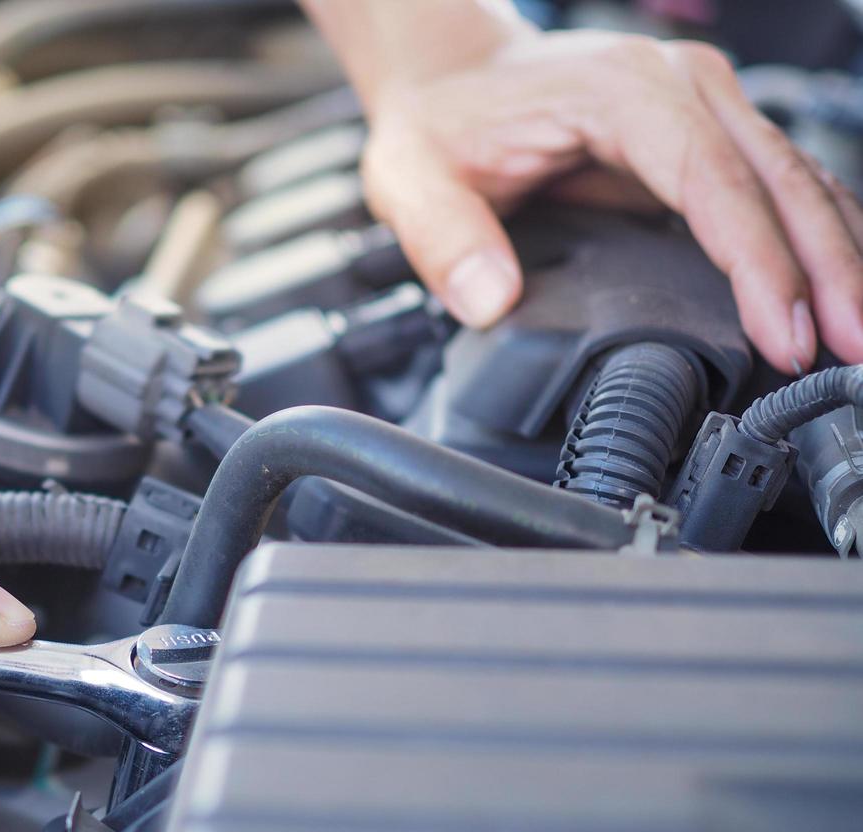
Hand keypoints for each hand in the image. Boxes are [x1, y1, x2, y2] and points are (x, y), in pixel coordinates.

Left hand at [303, 1, 862, 372]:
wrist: (450, 79)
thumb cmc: (441, 123)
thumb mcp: (413, 181)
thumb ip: (446, 241)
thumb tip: (491, 299)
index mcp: (623, 92)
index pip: (716, 182)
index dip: (758, 264)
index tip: (783, 333)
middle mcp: (681, 85)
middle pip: (784, 180)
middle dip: (826, 272)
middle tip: (850, 351)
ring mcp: (705, 103)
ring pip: (800, 180)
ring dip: (836, 259)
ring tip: (855, 338)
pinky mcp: (708, 132)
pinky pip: (779, 185)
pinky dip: (813, 239)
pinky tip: (831, 292)